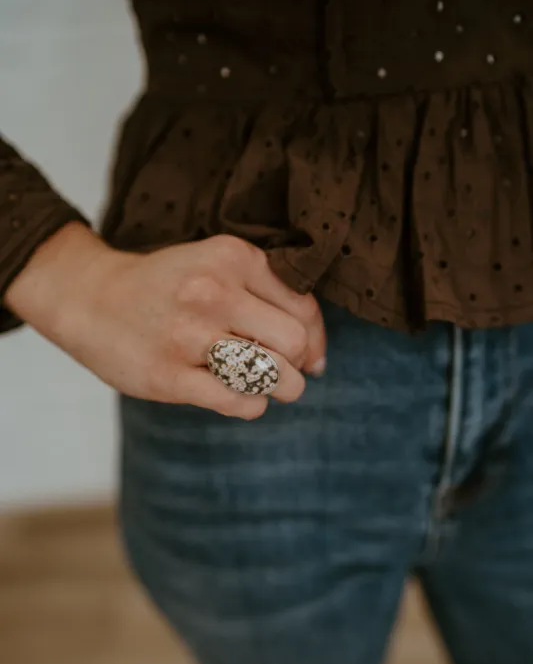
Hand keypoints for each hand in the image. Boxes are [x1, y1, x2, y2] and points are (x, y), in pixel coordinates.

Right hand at [5, 223, 326, 419]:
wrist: (91, 299)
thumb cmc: (166, 287)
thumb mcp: (216, 267)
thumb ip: (270, 297)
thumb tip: (319, 358)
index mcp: (232, 257)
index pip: (304, 309)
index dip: (314, 340)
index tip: (306, 355)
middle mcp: (213, 292)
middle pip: (295, 344)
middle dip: (299, 366)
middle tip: (283, 370)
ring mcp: (189, 336)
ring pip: (273, 376)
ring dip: (280, 389)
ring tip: (263, 385)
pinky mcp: (170, 376)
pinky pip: (239, 402)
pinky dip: (250, 405)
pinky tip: (235, 394)